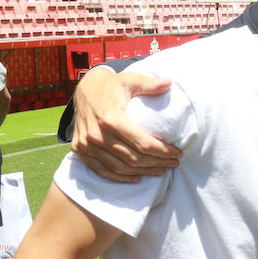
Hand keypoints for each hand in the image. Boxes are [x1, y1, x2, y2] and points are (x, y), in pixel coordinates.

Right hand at [70, 67, 179, 182]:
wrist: (83, 89)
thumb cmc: (112, 85)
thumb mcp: (130, 80)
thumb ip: (149, 84)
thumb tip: (169, 82)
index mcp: (111, 118)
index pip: (142, 143)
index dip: (163, 151)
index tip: (177, 152)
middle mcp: (96, 134)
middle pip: (133, 158)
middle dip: (157, 163)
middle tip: (174, 163)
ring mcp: (86, 144)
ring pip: (120, 167)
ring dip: (143, 172)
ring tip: (161, 170)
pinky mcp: (80, 150)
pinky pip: (102, 170)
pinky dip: (120, 177)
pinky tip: (137, 177)